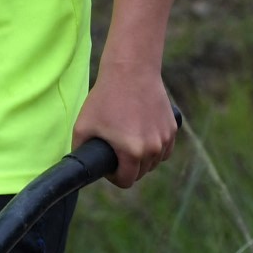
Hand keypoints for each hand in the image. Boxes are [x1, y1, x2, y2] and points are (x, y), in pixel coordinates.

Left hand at [71, 68, 178, 188]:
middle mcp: (153, 148)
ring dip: (143, 159)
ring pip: (154, 162)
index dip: (114, 176)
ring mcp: (165, 138)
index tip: (109, 165)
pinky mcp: (172, 128)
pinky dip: (156, 148)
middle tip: (116, 152)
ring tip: (129, 143)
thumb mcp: (82, 126)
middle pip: (141, 173)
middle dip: (128, 167)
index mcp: (132, 152)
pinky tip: (143, 137)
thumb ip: (80, 150)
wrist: (131, 71)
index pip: (126, 181)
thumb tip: (80, 164)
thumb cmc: (105, 97)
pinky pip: (165, 149)